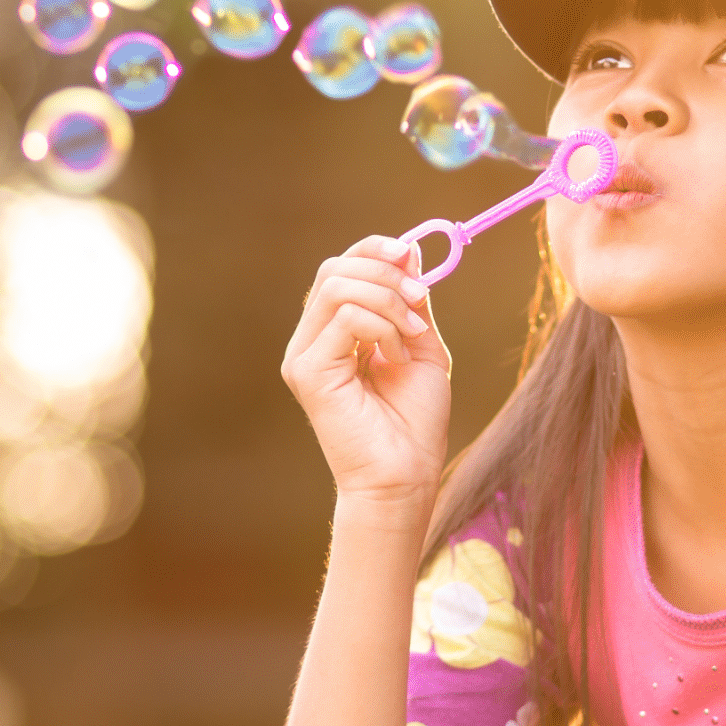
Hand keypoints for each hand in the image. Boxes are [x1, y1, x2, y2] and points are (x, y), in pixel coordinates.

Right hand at [280, 236, 451, 505]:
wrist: (406, 476)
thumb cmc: (414, 421)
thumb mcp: (422, 345)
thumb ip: (411, 301)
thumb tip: (409, 249)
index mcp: (334, 330)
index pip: (341, 267)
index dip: (374, 250)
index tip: (411, 255)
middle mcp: (312, 339)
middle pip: (334, 269)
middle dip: (385, 272)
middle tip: (420, 298)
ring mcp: (304, 356)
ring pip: (338, 288)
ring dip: (388, 301)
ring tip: (412, 337)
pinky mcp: (307, 372)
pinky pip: (346, 318)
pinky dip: (383, 328)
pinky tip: (396, 359)